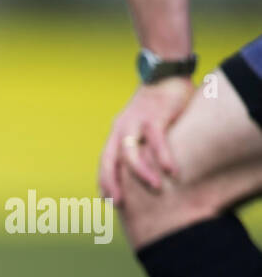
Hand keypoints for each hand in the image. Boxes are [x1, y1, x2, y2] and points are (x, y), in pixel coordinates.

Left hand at [99, 77, 193, 203]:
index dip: (104, 182)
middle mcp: (121, 129)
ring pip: (131, 153)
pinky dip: (163, 156)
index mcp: (116, 133)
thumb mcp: (141, 124)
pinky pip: (157, 141)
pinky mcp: (155, 116)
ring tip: (155, 188)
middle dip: (111, 183)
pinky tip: (172, 171)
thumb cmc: (157, 104)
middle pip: (109, 161)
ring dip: (142, 173)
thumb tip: (145, 167)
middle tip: (118, 204)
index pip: (105, 162)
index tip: (107, 201)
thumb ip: (139, 143)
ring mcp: (136, 122)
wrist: (165, 72)